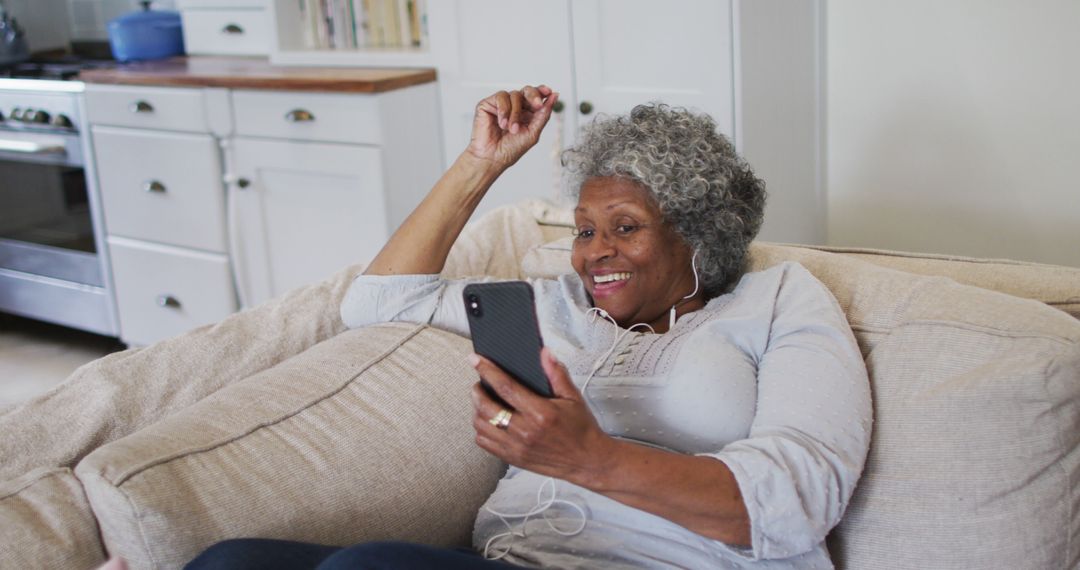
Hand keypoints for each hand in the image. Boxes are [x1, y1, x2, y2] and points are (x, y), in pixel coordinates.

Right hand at [465, 85, 558, 172]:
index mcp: (527, 114)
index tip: (548, 92)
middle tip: (537, 105)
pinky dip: (503, 111)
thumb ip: (544, 114)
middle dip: (533, 96)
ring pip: (514, 95)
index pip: (536, 97)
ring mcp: (502, 105)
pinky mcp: (488, 104)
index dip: (542, 91)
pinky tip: (502, 124)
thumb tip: (554, 97)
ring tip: (511, 129)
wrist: (492, 158)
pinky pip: (501, 97)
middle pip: (527, 90)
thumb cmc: (510, 150)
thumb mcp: (533, 132)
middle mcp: (515, 107)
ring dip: (515, 113)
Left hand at [470, 347, 612, 483]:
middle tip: (479, 383)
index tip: (476, 360)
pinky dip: (481, 430)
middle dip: (477, 391)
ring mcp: (517, 447)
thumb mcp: (573, 397)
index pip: (506, 387)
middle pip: (487, 408)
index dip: (488, 371)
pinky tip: (489, 421)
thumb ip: (557, 373)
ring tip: (483, 402)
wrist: (587, 460)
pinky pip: (485, 443)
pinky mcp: (513, 458)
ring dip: (477, 410)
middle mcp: (526, 431)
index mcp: (541, 413)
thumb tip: (544, 353)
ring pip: (482, 426)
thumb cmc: (580, 428)